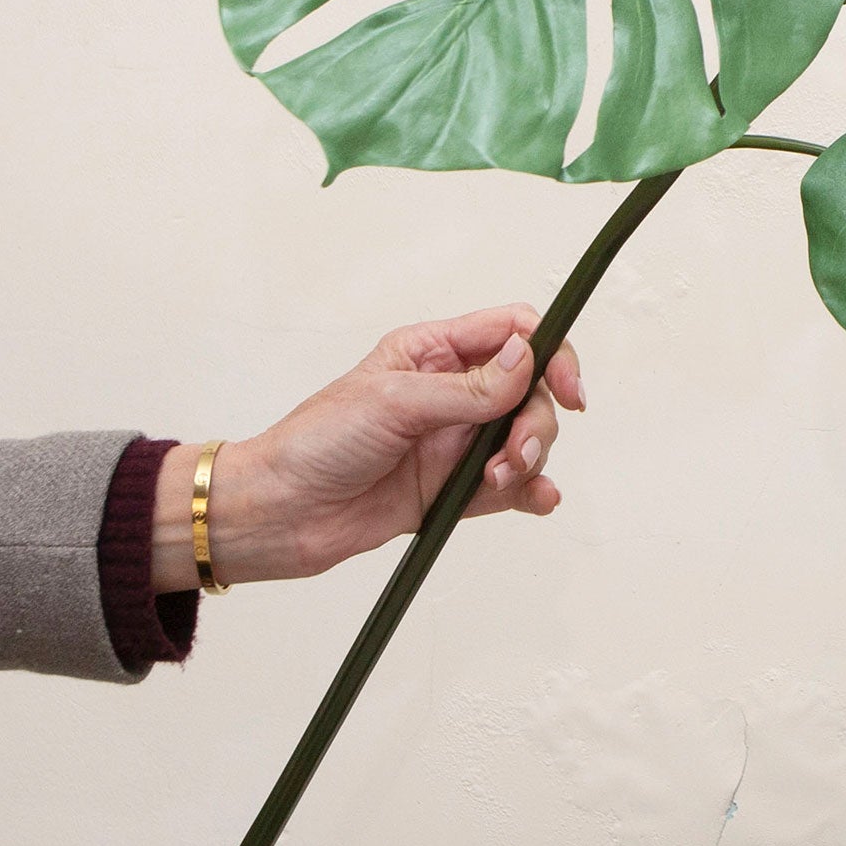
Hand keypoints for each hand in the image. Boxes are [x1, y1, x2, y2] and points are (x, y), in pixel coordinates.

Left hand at [152, 306, 584, 591]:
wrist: (278, 513)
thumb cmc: (315, 443)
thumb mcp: (393, 402)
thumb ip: (468, 387)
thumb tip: (528, 358)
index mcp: (432, 351)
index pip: (513, 331)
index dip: (550, 352)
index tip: (568, 387)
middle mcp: (451, 392)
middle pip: (531, 390)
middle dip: (537, 420)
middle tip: (515, 452)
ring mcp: (454, 441)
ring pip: (524, 437)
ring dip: (529, 458)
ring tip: (500, 481)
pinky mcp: (453, 489)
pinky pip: (510, 486)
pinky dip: (532, 490)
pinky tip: (537, 498)